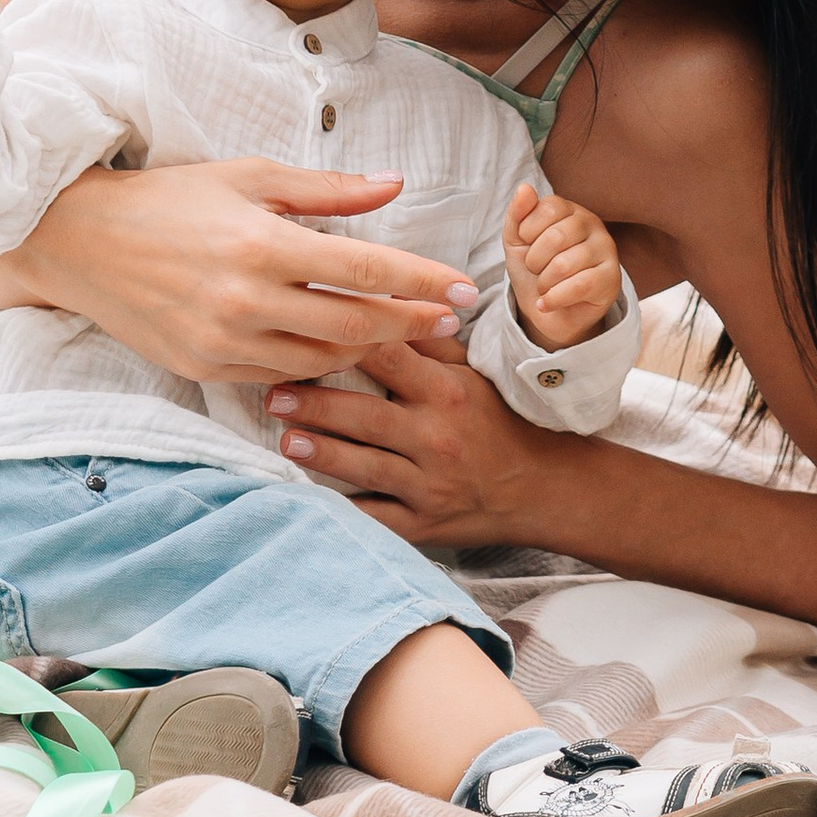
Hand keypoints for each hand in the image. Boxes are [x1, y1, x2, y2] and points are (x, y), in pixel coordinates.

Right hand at [6, 159, 473, 383]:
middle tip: (449, 318)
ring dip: (370, 348)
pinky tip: (340, 350)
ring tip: (404, 333)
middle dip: (411, 324)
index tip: (462, 288)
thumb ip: (327, 190)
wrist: (80, 243)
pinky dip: (316, 364)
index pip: (364, 269)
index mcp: (261, 243)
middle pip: (355, 325)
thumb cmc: (169, 198)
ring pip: (322, 359)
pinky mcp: (205, 369)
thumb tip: (395, 185)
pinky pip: (280, 376)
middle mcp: (246, 301)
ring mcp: (224, 342)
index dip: (421, 281)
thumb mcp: (249, 176)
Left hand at [267, 329, 564, 545]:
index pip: (388, 358)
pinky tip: (309, 500)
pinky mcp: (423, 524)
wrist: (541, 488)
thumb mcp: (473, 373)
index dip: (344, 344)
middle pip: (367, 415)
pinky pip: (378, 520)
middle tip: (274, 393)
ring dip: (322, 452)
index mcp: (446, 391)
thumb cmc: (497, 421)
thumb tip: (390, 292)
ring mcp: (429, 483)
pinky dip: (344, 513)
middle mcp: (436, 436)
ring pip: (366, 467)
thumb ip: (428, 338)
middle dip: (317, 404)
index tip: (303, 334)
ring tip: (284, 439)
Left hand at [503, 183, 620, 347]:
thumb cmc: (534, 270)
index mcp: (570, 209)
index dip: (527, 232)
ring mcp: (606, 251)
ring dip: (543, 283)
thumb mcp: (516, 240)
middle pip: (555, 237)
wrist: (547, 311)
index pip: (547, 208)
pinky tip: (548, 302)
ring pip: (564, 264)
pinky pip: (579, 286)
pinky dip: (553, 299)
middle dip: (534, 261)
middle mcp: (593, 225)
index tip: (527, 246)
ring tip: (545, 287)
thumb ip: (517, 213)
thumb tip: (524, 187)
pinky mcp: (612, 279)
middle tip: (536, 270)